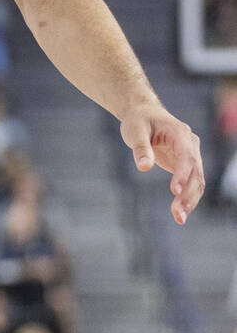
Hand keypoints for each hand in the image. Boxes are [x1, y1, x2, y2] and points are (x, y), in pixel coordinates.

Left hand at [120, 107, 204, 224]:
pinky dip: (187, 197)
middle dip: (187, 194)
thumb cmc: (139, 121)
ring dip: (190, 200)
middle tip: (177, 214)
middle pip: (195, 172)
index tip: (175, 191)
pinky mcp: (186, 165)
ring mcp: (191, 155)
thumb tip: (144, 167)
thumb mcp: (134, 130)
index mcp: (180, 133)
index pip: (186, 156)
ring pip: (197, 181)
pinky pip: (191, 183)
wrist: (144, 114)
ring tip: (179, 218)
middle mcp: (191, 145)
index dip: (182, 174)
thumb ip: (141, 148)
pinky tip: (180, 212)